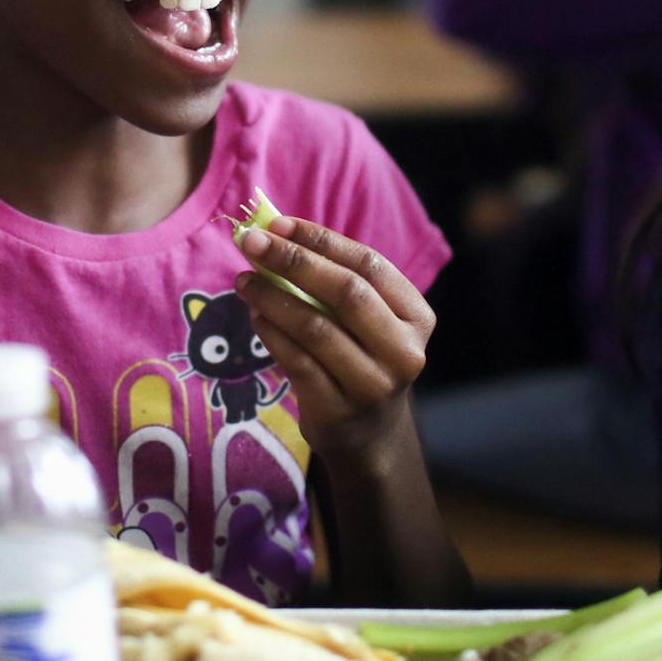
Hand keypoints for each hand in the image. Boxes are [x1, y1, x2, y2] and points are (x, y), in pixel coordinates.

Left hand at [234, 217, 433, 457]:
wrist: (369, 436)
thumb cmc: (360, 358)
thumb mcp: (366, 322)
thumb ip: (333, 282)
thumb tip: (273, 234)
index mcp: (416, 316)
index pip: (369, 264)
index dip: (321, 240)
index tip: (278, 224)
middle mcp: (404, 351)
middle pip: (346, 292)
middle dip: (294, 261)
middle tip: (252, 243)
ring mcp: (374, 385)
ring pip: (316, 327)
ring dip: (273, 297)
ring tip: (245, 281)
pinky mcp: (340, 410)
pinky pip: (297, 362)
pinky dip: (271, 333)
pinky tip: (256, 315)